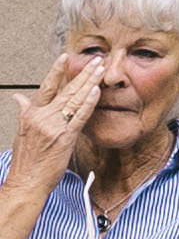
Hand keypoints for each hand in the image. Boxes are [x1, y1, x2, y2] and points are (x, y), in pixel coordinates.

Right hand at [11, 55, 91, 178]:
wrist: (26, 182)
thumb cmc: (27, 159)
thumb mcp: (22, 132)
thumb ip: (24, 112)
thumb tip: (18, 97)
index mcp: (31, 114)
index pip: (45, 87)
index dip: (56, 71)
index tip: (65, 56)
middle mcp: (42, 117)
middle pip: (65, 90)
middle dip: (82, 73)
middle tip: (96, 59)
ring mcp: (54, 126)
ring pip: (74, 99)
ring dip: (89, 82)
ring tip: (100, 69)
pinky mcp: (66, 137)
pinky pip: (79, 116)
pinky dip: (89, 103)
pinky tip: (96, 91)